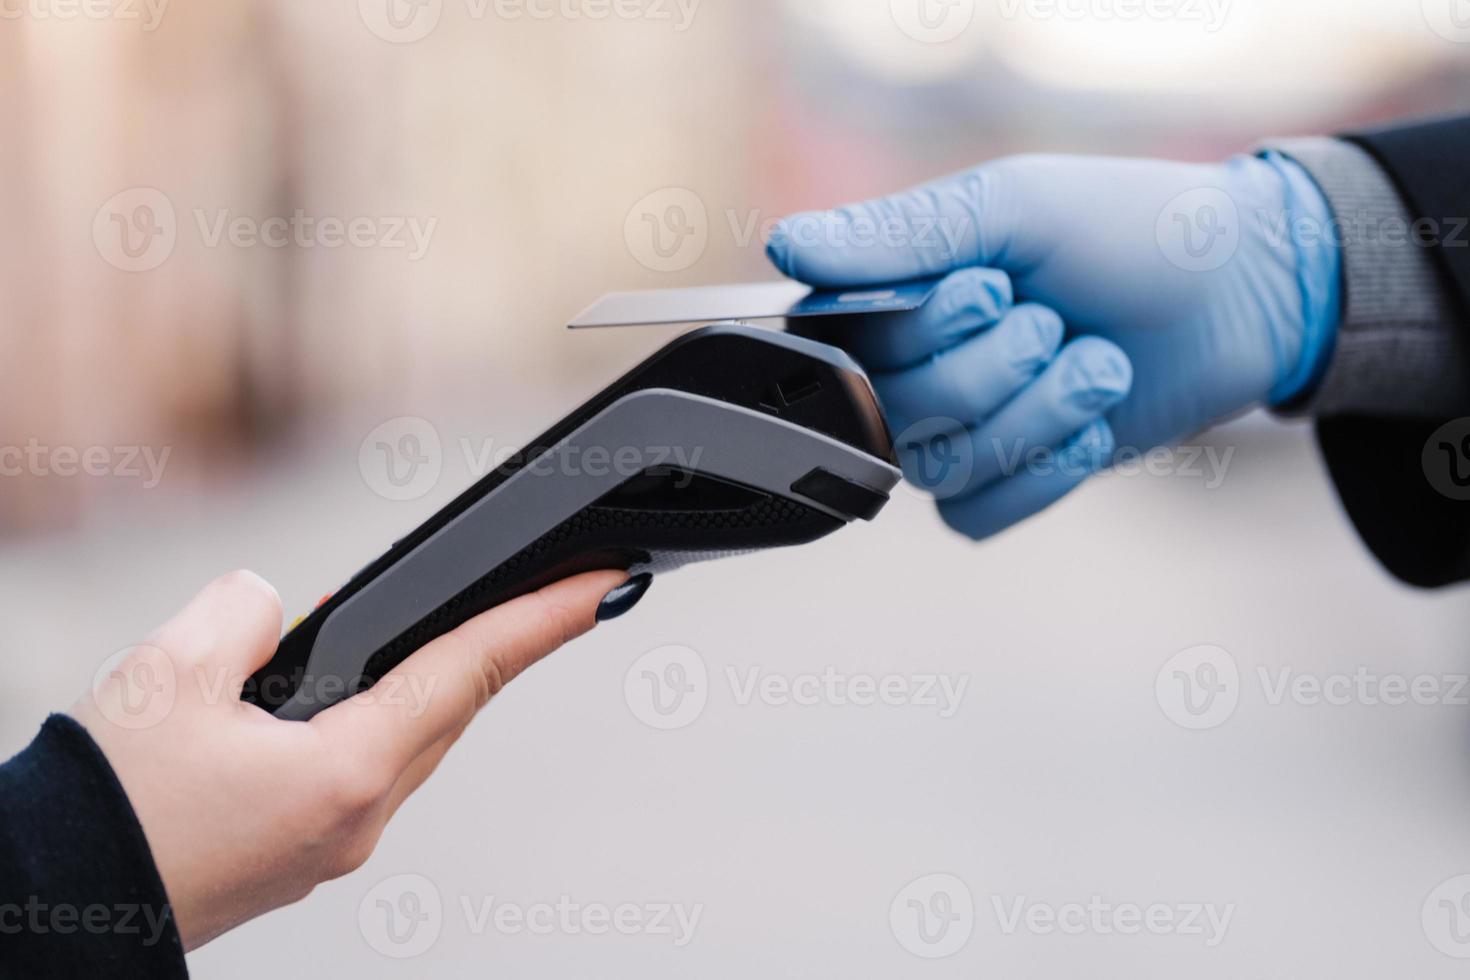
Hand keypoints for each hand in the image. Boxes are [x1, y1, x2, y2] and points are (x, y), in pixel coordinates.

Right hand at [72, 567, 625, 949]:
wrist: (52, 898)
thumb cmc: (106, 807)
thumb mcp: (168, 675)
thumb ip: (245, 612)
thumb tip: (284, 606)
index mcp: (342, 771)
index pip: (467, 671)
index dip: (543, 621)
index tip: (604, 587)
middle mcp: (357, 818)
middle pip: (453, 708)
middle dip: (499, 643)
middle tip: (548, 589)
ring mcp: (336, 844)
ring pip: (415, 741)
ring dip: (437, 681)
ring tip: (451, 626)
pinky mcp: (308, 852)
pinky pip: (372, 769)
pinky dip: (385, 719)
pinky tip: (365, 692)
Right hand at [767, 152, 1339, 539]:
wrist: (1245, 294)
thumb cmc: (1128, 229)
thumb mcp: (1014, 208)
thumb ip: (898, 234)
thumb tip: (783, 246)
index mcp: (895, 290)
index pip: (838, 343)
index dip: (919, 332)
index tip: (993, 286)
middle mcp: (907, 363)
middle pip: (889, 413)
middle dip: (992, 370)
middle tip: (1055, 321)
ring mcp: (953, 427)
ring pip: (935, 468)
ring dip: (1032, 418)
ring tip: (1097, 364)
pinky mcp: (1003, 479)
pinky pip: (972, 516)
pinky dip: (1041, 475)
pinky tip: (1092, 428)